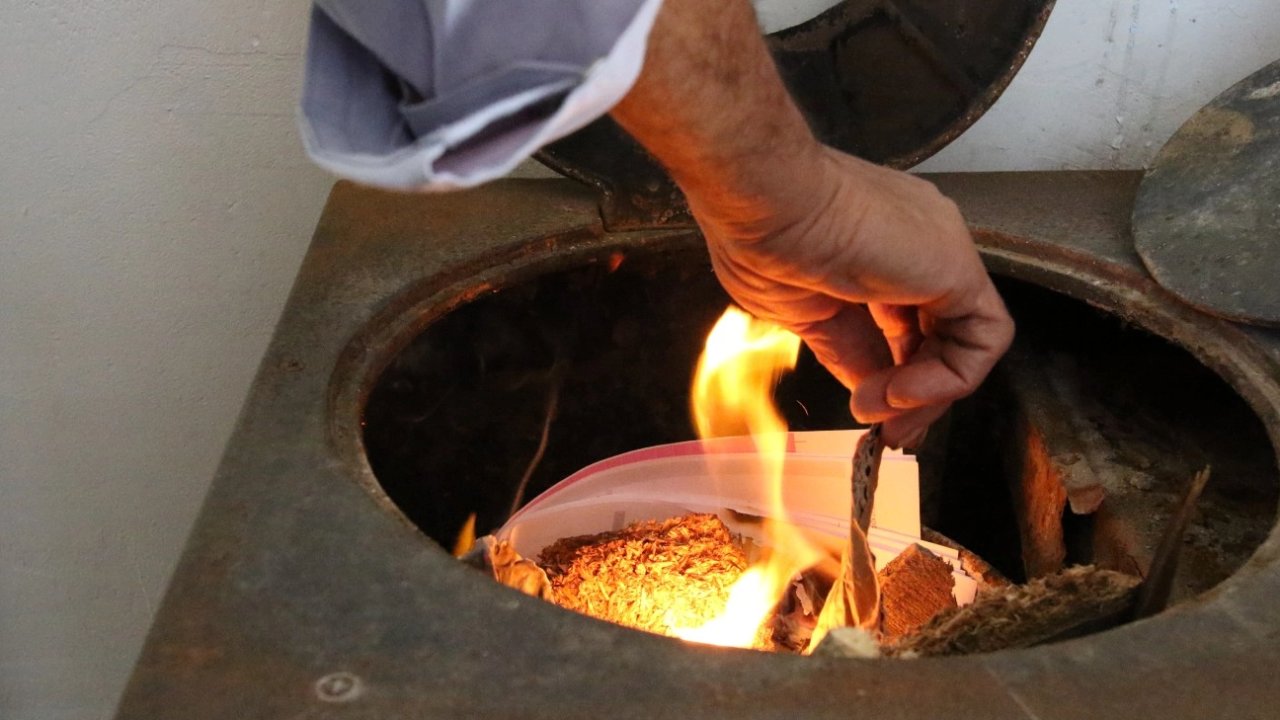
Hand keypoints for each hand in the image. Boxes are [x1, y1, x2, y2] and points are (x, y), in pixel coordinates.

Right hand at [609, 0, 1012, 446]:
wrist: (760, 199)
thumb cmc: (759, 236)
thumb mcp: (802, 311)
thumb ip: (845, 349)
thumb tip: (866, 391)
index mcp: (874, 248)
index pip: (902, 325)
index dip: (892, 375)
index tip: (869, 413)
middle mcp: (916, 246)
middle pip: (937, 335)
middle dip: (916, 395)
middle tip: (889, 435)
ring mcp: (939, 252)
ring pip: (964, 340)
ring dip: (928, 395)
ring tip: (884, 414)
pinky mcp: (956, 266)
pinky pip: (982, 337)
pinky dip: (949, 378)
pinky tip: (902, 390)